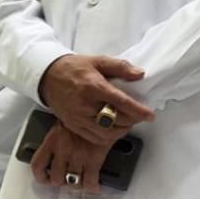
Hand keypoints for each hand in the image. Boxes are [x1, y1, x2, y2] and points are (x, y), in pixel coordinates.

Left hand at [29, 120, 114, 193]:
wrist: (101, 108)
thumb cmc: (83, 113)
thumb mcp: (64, 122)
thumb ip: (57, 138)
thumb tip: (54, 151)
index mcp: (52, 140)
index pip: (38, 165)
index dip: (41, 177)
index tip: (46, 178)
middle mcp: (62, 150)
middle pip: (56, 178)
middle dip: (62, 181)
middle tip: (67, 178)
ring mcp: (78, 156)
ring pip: (73, 182)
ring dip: (77, 184)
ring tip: (81, 180)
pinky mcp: (93, 159)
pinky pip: (89, 182)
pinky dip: (92, 186)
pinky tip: (94, 185)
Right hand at [39, 54, 154, 144]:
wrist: (49, 77)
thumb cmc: (75, 68)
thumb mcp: (98, 60)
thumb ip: (120, 67)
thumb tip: (139, 74)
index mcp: (93, 86)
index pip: (120, 102)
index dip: (138, 110)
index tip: (150, 115)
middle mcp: (85, 105)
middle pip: (115, 120)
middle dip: (132, 120)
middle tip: (139, 115)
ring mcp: (78, 118)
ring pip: (106, 133)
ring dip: (121, 130)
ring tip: (127, 121)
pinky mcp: (73, 126)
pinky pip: (95, 138)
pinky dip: (108, 136)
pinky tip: (113, 127)